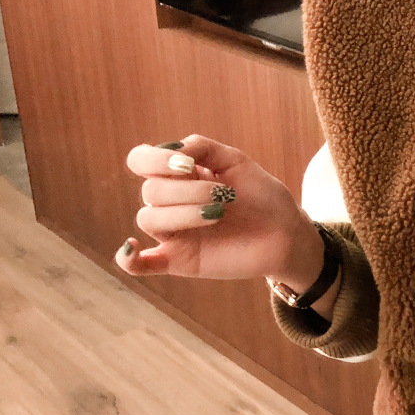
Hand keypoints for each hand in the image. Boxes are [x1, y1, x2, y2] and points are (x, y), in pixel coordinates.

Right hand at [119, 134, 324, 293]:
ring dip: (181, 214)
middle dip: (187, 190)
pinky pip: (141, 265)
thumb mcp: (236, 161)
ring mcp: (174, 233)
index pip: (141, 161)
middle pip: (150, 192)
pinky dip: (128, 259)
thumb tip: (174, 149)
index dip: (155, 160)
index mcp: (179, 175)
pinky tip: (133, 247)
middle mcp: (170, 202)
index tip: (189, 165)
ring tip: (218, 214)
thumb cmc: (262, 196)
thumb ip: (204, 148)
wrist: (286, 233)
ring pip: (148, 220)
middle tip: (225, 196)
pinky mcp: (180, 261)